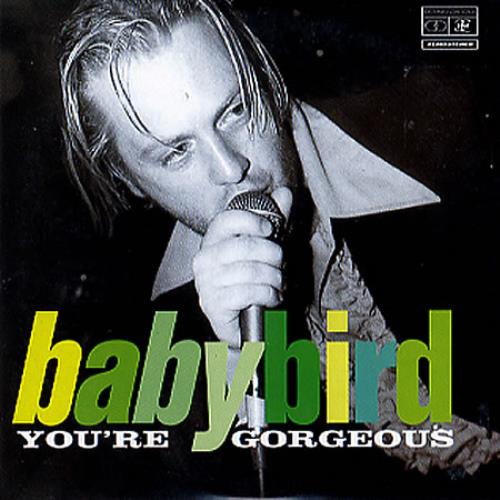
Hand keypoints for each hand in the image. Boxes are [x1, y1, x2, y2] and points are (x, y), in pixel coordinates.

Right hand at [192, 187, 292, 347]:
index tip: (269, 230)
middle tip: (280, 265)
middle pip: (246, 246)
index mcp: (213, 241)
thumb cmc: (251, 281)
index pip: (227, 220)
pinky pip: (249, 293)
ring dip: (275, 279)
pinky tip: (272, 298)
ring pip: (251, 271)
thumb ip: (274, 219)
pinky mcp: (214, 305)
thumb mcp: (265, 247)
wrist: (240, 322)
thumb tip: (284, 193)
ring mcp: (206, 283)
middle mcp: (204, 260)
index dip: (252, 221)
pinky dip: (269, 295)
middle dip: (273, 256)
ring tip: (278, 284)